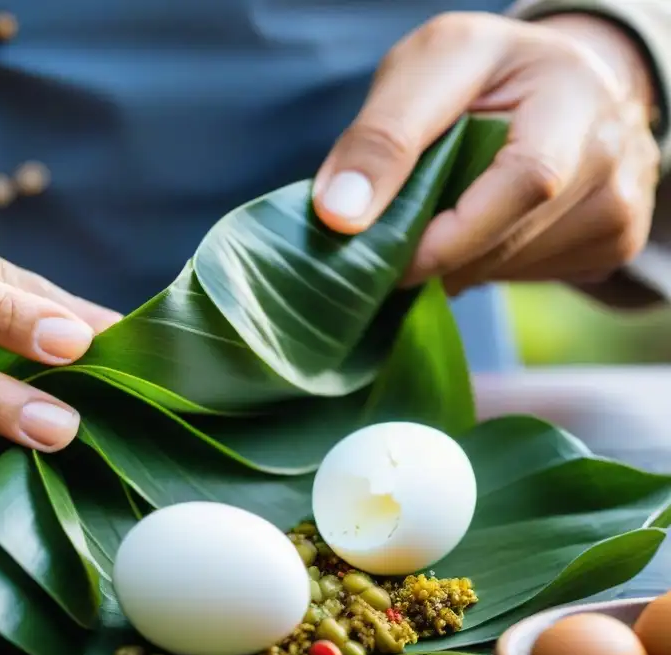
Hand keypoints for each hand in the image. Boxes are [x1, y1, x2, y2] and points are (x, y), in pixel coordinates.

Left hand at [312, 12, 660, 294]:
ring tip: (435, 218)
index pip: (527, 178)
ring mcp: (621, 200)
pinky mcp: (614, 241)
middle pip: (511, 238)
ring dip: (454, 261)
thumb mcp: (422, 71)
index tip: (385, 257)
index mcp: (570, 90)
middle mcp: (612, 147)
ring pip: (512, 268)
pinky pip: (529, 277)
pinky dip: (483, 265)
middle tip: (387, 245)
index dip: (447, 235)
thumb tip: (339, 215)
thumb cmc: (480, 75)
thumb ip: (380, 136)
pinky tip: (477, 228)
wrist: (549, 85)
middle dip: (435, 251)